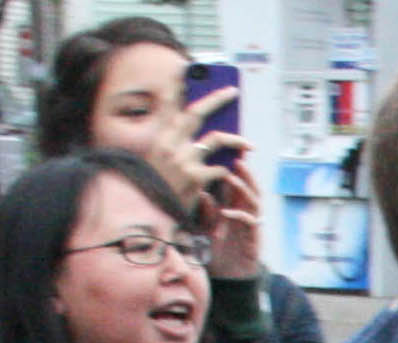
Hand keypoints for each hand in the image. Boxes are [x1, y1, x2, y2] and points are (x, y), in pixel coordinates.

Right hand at [139, 86, 237, 217]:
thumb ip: (171, 143)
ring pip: (216, 139)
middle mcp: (170, 143)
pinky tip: (230, 175)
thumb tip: (189, 129)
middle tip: (232, 92)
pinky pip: (221, 168)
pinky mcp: (196, 177)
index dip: (180, 89)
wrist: (149, 213)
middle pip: (196, 113)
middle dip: (216, 99)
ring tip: (248, 144)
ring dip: (236, 140)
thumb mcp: (154, 159)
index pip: (170, 106)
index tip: (188, 74)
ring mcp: (183, 159)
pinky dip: (227, 171)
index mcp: (158, 137)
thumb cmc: (154, 186)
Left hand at [203, 151, 262, 282]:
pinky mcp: (253, 240)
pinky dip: (239, 216)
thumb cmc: (216, 253)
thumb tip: (202, 194)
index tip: (226, 154)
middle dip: (246, 173)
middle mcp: (244, 215)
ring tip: (233, 177)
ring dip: (244, 189)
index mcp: (233, 209)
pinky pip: (250, 223)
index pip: (235, 186)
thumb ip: (204, 213)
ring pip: (254, 202)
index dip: (234, 170)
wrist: (227, 280)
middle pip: (250, 189)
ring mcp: (250, 227)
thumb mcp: (204, 230)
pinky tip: (227, 212)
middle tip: (238, 157)